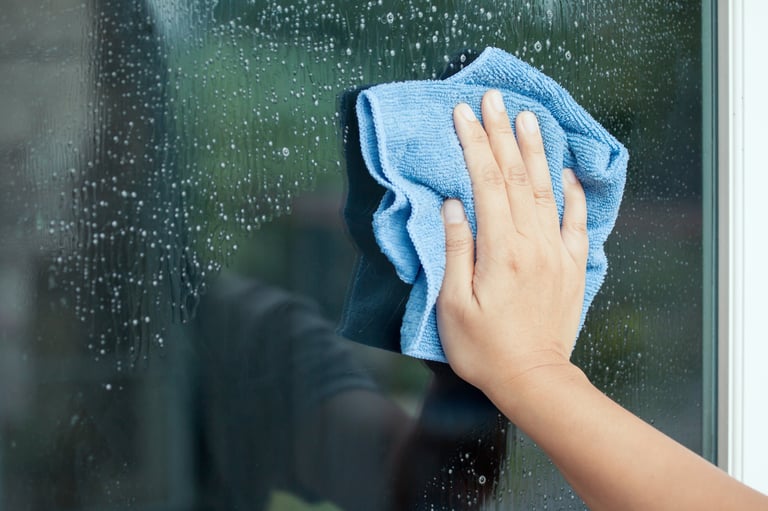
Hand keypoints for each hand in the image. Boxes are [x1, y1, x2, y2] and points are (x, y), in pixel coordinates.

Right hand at [436, 89, 588, 397]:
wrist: (534, 379)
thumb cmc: (484, 348)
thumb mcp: (453, 304)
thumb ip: (456, 250)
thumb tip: (455, 204)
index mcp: (500, 250)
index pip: (486, 182)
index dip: (473, 143)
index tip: (463, 113)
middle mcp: (532, 243)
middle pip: (516, 176)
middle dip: (501, 133)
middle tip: (492, 99)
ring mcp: (557, 252)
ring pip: (546, 190)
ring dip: (536, 150)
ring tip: (528, 117)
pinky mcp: (573, 266)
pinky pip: (577, 221)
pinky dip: (573, 192)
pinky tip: (568, 170)